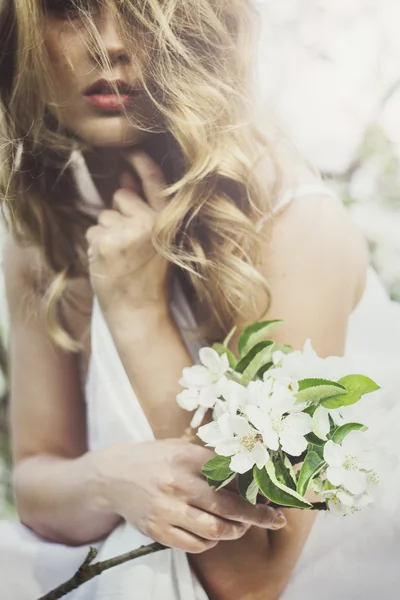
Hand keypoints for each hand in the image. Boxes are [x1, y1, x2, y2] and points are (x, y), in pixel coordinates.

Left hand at [85, 149, 169, 314]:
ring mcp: (127, 232)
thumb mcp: (156, 241)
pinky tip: (109, 263)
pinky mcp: (106, 243)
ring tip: (121, 258)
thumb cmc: (148, 278)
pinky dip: (96, 246)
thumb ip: (143, 207)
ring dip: (107, 234)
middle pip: (121, 196)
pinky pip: (93, 231)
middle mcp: (150, 223)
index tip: (129, 148)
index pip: (154, 181)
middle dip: (119, 215)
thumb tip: (124, 175)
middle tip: (129, 246)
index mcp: (168, 221)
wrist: (140, 311)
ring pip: (104, 215)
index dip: (141, 161)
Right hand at [94, 439, 286, 553]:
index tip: (272, 494)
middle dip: (256, 516)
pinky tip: (213, 531)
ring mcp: (165, 510)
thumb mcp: (182, 448)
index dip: (254, 488)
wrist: (114, 476)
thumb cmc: (155, 459)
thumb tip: (248, 475)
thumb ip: (211, 460)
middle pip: (226, 507)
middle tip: (275, 519)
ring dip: (235, 531)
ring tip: (241, 526)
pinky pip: (195, 544)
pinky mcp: (157, 531)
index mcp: (185, 458)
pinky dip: (210, 541)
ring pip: (214, 530)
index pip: (229, 476)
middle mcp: (176, 484)